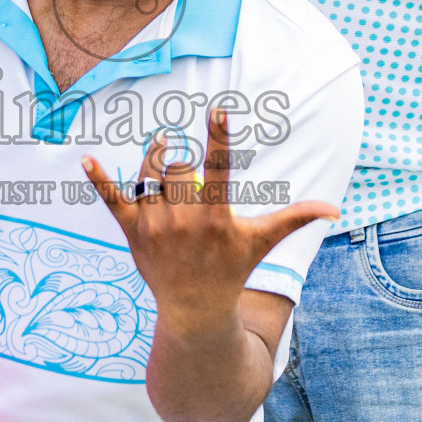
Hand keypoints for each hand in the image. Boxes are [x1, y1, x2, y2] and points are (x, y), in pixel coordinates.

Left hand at [82, 109, 337, 333]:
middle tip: (188, 166)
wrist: (195, 312)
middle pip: (176, 168)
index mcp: (216, 218)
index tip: (218, 109)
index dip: (218, 138)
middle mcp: (182, 221)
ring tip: (164, 157)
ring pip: (147, 177)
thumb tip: (336, 209)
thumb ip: (296, 218)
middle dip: (181, 161)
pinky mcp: (133, 233)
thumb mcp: (263, 241)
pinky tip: (85, 159)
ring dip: (153, 162)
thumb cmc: (233, 270)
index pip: (218, 169)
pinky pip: (112, 202)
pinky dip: (98, 180)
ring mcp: (154, 227)